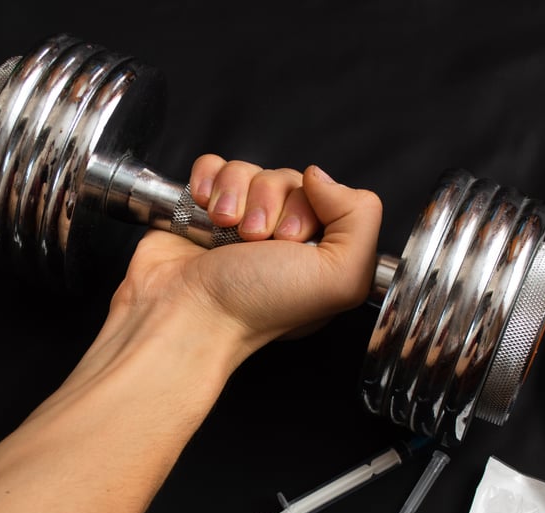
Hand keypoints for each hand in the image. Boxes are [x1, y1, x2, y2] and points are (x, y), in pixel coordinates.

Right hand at [113, 155, 381, 356]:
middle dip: (269, 201)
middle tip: (253, 239)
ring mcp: (239, 223)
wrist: (183, 313)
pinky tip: (204, 206)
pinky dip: (208, 179)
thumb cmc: (255, 307)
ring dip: (235, 193)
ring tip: (224, 227)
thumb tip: (320, 175)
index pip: (328, 196)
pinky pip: (213, 167)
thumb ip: (361, 219)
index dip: (309, 207)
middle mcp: (280, 240)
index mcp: (318, 256)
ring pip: (249, 170)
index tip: (290, 241)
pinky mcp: (202, 212)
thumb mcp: (339, 277)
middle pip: (287, 179)